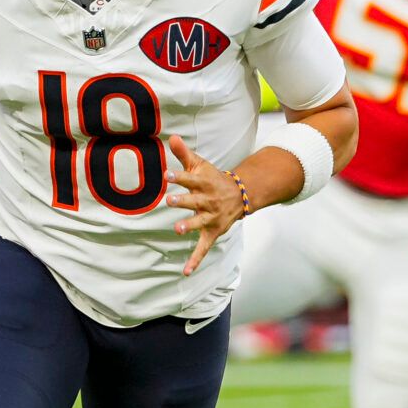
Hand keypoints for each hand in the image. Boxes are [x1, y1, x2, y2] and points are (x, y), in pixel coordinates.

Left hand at [166, 135, 245, 275]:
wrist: (240, 195)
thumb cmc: (213, 178)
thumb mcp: (200, 164)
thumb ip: (184, 153)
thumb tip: (171, 136)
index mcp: (203, 183)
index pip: (190, 179)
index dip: (179, 176)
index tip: (167, 174)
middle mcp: (208, 201)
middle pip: (194, 201)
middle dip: (183, 201)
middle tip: (169, 200)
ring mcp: (210, 218)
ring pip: (199, 222)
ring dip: (189, 225)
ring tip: (178, 229)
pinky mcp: (211, 232)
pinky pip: (203, 248)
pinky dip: (195, 260)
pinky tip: (186, 272)